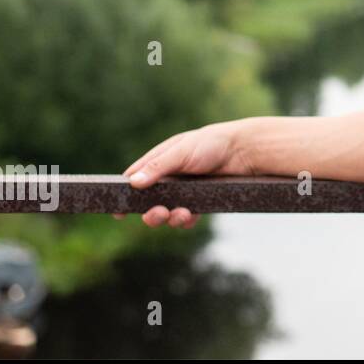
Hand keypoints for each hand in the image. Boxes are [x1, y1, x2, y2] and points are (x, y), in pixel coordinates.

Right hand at [114, 119, 255, 227]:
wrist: (245, 151)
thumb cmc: (212, 143)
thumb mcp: (182, 152)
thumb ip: (157, 168)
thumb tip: (132, 183)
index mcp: (160, 161)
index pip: (135, 179)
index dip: (124, 196)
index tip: (117, 212)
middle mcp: (170, 177)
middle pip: (149, 202)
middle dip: (151, 213)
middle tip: (158, 214)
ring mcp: (185, 190)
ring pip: (168, 212)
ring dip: (170, 218)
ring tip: (181, 214)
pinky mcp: (201, 200)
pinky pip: (187, 216)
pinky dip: (186, 220)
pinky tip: (191, 217)